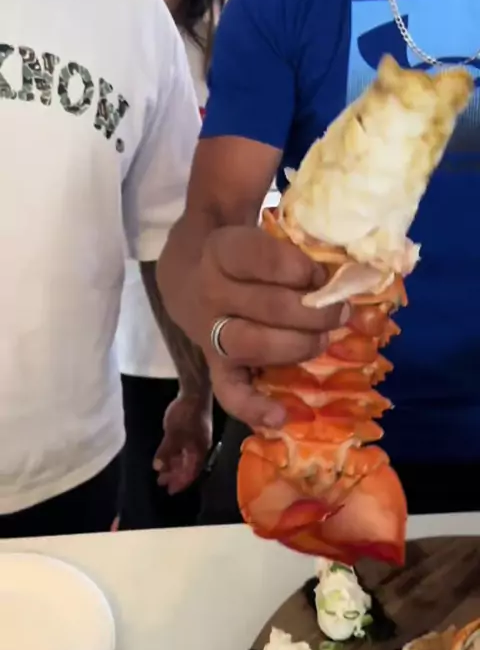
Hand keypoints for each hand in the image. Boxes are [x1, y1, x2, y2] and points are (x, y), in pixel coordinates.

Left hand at [154, 395, 211, 494]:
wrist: (195, 392)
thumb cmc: (185, 414)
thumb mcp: (173, 434)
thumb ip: (166, 451)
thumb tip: (158, 468)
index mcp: (198, 451)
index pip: (190, 473)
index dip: (180, 483)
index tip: (169, 491)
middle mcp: (200, 448)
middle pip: (189, 467)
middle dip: (175, 476)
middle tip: (161, 482)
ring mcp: (198, 439)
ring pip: (186, 458)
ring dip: (174, 465)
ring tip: (161, 471)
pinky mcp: (194, 431)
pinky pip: (185, 449)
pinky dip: (176, 455)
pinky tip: (168, 455)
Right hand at [195, 226, 348, 428]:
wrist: (188, 277)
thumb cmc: (242, 254)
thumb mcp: (258, 233)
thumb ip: (295, 241)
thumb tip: (351, 257)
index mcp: (222, 251)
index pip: (258, 257)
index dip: (297, 267)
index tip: (319, 272)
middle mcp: (211, 293)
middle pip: (266, 306)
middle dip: (313, 311)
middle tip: (339, 311)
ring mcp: (211, 333)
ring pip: (253, 345)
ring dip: (297, 346)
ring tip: (322, 340)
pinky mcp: (214, 365)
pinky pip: (229, 392)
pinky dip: (253, 408)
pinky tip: (280, 416)